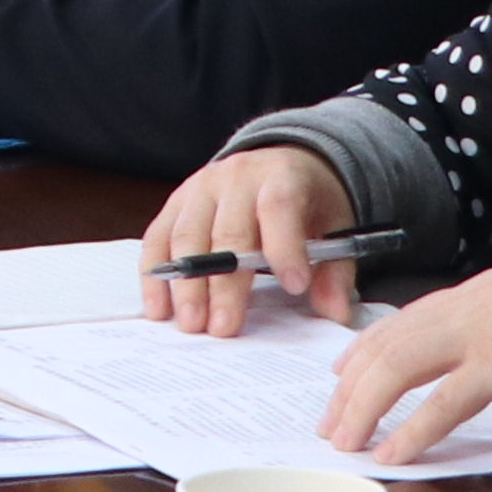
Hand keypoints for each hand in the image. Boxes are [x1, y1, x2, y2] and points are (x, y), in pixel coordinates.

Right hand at [134, 148, 358, 336]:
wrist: (281, 162)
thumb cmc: (308, 202)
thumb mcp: (336, 228)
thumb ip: (335, 272)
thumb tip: (334, 312)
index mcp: (282, 177)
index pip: (279, 206)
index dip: (285, 246)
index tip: (294, 287)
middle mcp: (236, 177)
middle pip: (227, 231)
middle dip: (224, 284)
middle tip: (223, 328)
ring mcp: (200, 187)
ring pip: (186, 236)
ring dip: (186, 284)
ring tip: (191, 324)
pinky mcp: (176, 202)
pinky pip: (158, 238)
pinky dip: (155, 274)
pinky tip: (158, 307)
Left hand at [315, 236, 491, 457]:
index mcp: (472, 298)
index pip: (401, 322)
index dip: (365, 348)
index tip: (340, 373)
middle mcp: (462, 311)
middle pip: (386, 347)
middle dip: (350, 387)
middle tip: (330, 421)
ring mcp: (477, 335)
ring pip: (398, 369)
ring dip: (364, 407)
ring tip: (343, 442)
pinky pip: (445, 402)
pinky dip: (413, 429)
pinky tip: (391, 452)